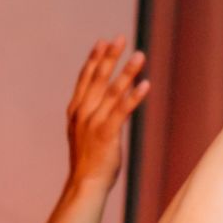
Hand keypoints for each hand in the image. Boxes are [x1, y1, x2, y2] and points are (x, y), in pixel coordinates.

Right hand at [66, 37, 149, 188]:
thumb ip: (89, 115)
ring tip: (140, 55)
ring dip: (127, 72)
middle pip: (98, 78)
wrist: (84, 184)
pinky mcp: (107, 134)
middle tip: (121, 38)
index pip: (85, 79)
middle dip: (110, 57)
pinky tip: (145, 85)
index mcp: (76, 110)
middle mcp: (83, 113)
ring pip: (112, 91)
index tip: (103, 42)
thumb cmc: (87, 161)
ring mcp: (94, 122)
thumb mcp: (83, 133)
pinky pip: (122, 111)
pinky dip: (134, 96)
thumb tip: (99, 103)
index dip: (94, 59)